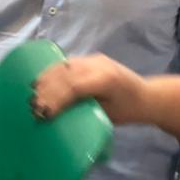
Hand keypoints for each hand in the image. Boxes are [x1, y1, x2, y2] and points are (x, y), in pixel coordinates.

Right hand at [32, 55, 151, 125]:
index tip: (43, 114)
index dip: (56, 99)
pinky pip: (67, 63)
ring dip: (46, 79)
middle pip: (65, 73)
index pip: (74, 86)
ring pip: (64, 66)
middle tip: (33, 106)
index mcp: (106, 80)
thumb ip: (84, 113)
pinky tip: (41, 82)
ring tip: (33, 93)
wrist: (146, 95)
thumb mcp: (107, 117)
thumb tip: (58, 121)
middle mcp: (99, 65)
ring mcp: (94, 59)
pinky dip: (52, 72)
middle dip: (47, 90)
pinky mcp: (90, 59)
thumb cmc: (128, 111)